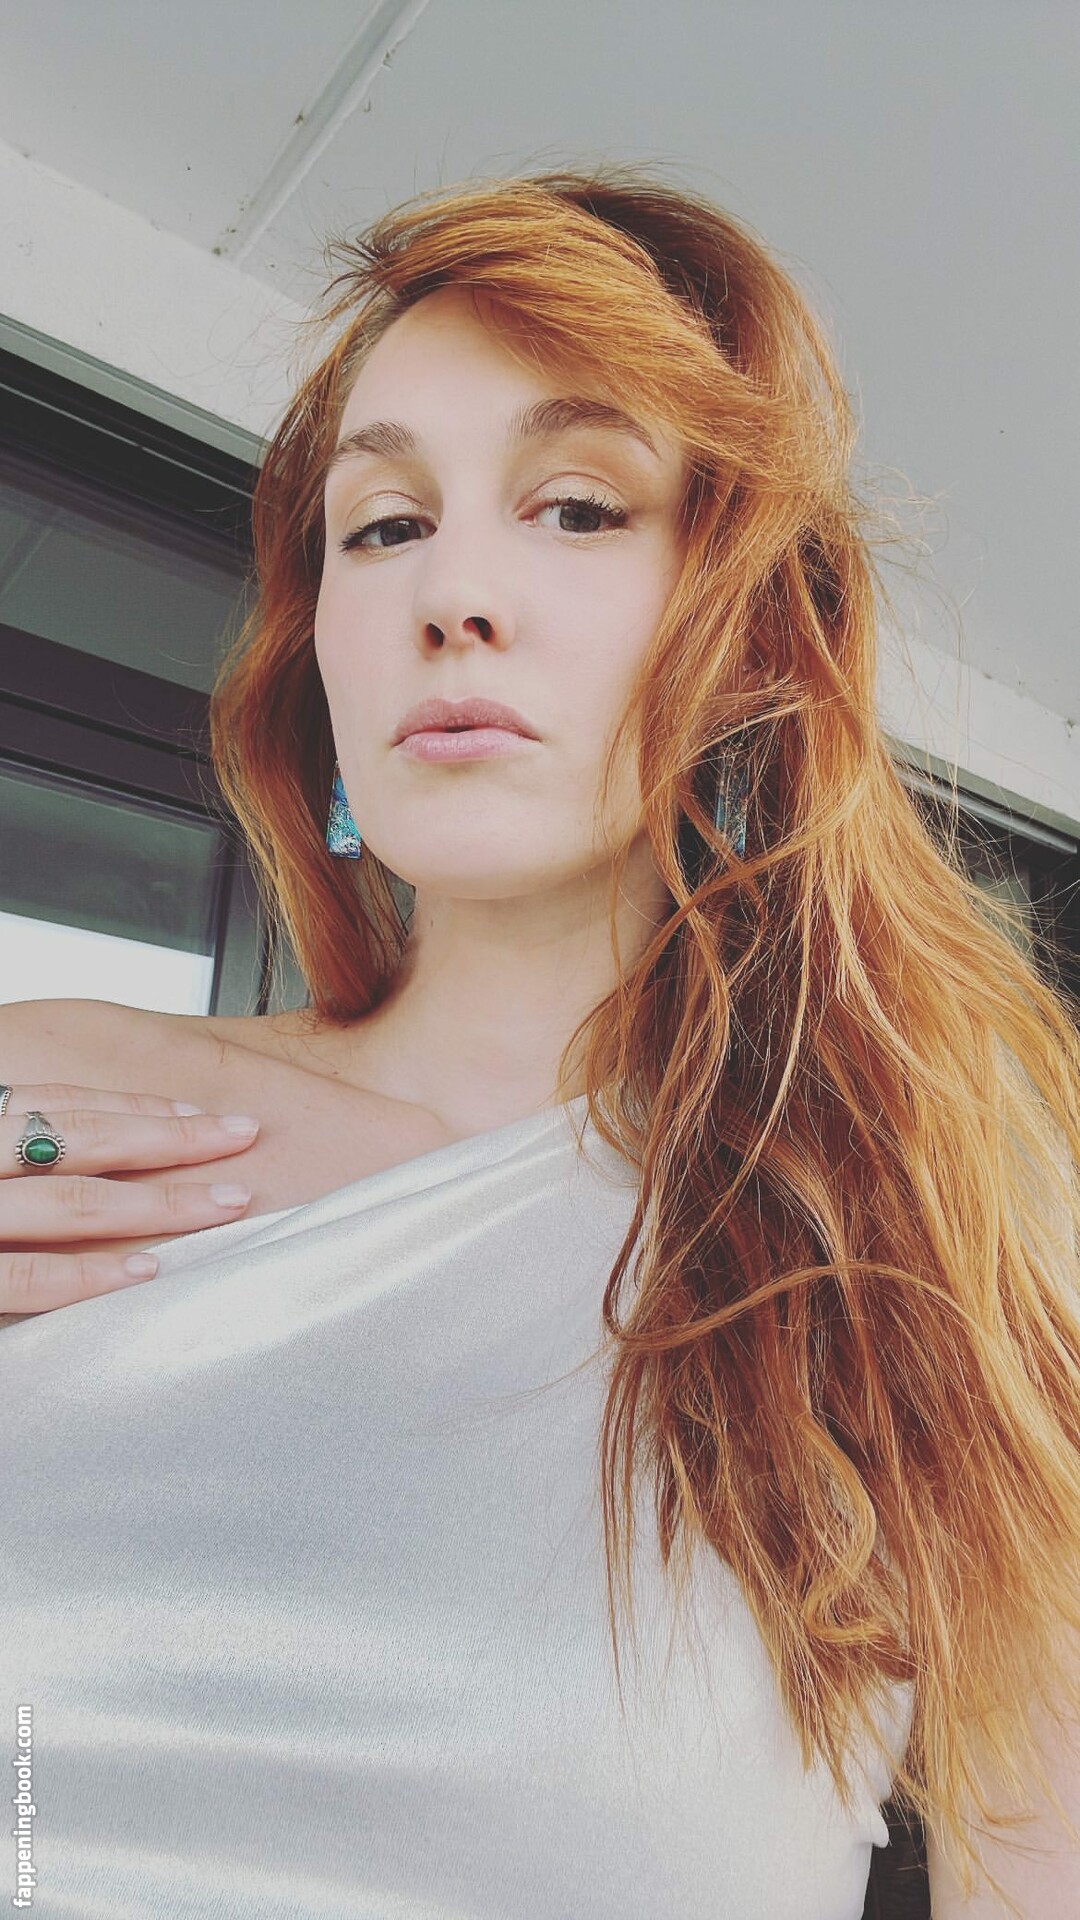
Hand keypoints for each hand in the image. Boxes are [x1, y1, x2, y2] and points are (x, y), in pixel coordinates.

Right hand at [0, 1084, 259, 1314]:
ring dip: (157, 1202)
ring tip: (224, 1203)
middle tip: (240, 1135)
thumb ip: (17, 1165)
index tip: (199, 1113)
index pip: (61, 1106)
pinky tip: (147, 1270)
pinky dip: (88, 1272)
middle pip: (81, 1140)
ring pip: (71, 1200)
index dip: (135, 1106)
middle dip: (170, 1139)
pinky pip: (29, 1275)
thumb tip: (70, 1162)